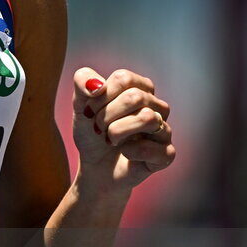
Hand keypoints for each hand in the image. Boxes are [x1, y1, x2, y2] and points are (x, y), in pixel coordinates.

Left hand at [72, 66, 175, 192]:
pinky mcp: (166, 154)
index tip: (88, 111)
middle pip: (135, 97)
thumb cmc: (92, 132)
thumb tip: (96, 84)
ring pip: (147, 118)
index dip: (100, 96)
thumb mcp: (80, 104)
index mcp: (140, 88)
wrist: (95, 167)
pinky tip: (125, 153)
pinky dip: (130, 152)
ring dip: (117, 131)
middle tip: (97, 128)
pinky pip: (151, 148)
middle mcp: (157, 106)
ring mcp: (164, 130)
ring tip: (109, 139)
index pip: (124, 79)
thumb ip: (82, 82)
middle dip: (106, 115)